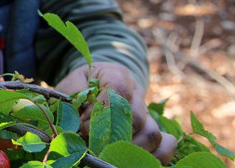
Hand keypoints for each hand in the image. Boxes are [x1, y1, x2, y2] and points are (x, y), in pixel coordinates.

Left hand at [55, 62, 176, 164]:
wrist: (87, 89)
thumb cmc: (77, 89)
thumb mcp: (69, 88)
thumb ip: (75, 103)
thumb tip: (84, 128)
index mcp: (115, 74)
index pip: (118, 91)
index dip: (102, 112)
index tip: (83, 125)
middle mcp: (136, 92)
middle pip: (137, 117)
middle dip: (114, 135)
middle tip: (93, 143)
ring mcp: (147, 112)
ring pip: (151, 133)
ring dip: (130, 149)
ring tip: (108, 153)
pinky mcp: (153, 130)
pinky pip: (166, 144)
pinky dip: (155, 156)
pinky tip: (133, 160)